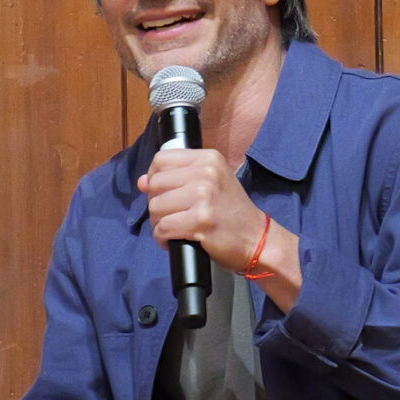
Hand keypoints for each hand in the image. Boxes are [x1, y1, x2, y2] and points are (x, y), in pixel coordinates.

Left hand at [138, 148, 265, 272]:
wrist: (257, 239)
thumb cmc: (231, 213)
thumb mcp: (211, 184)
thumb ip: (178, 178)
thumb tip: (142, 181)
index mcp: (208, 159)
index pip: (161, 159)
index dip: (155, 178)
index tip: (164, 193)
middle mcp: (206, 173)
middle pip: (155, 184)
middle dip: (157, 204)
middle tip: (171, 216)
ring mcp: (204, 196)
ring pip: (155, 207)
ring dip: (159, 223)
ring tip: (175, 228)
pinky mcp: (200, 221)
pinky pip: (163, 228)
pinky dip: (163, 238)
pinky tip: (173, 240)